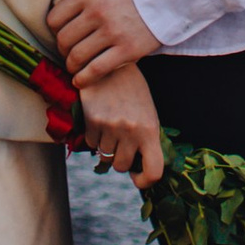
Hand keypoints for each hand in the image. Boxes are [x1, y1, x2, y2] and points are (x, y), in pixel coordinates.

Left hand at [49, 0, 159, 80]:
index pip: (55, 18)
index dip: (54, 29)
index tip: (60, 33)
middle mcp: (96, 13)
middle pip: (64, 39)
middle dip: (62, 49)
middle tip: (67, 52)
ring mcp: (111, 33)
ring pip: (77, 57)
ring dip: (71, 65)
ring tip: (74, 66)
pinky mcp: (127, 50)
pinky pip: (96, 70)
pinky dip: (84, 79)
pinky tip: (80, 81)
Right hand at [78, 61, 164, 190]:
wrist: (112, 63)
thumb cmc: (133, 91)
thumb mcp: (148, 113)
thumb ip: (145, 139)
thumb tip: (138, 167)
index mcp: (150, 130)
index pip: (154, 171)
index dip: (145, 181)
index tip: (138, 177)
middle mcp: (131, 131)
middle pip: (121, 166)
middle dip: (120, 159)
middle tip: (121, 144)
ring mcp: (110, 126)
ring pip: (104, 156)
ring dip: (106, 147)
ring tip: (111, 126)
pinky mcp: (92, 121)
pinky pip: (91, 143)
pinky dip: (94, 137)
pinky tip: (100, 119)